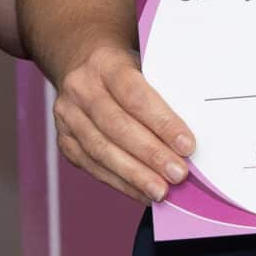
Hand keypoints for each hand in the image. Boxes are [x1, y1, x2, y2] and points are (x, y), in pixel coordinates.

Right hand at [53, 43, 193, 202]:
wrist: (82, 64)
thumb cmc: (125, 70)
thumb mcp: (143, 65)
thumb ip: (163, 91)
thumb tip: (190, 135)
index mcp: (105, 62)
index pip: (135, 94)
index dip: (162, 122)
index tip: (187, 145)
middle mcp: (81, 88)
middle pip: (117, 126)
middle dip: (151, 154)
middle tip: (178, 174)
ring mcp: (68, 116)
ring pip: (101, 150)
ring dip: (135, 175)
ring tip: (161, 190)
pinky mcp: (65, 141)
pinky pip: (92, 166)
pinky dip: (120, 183)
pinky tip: (142, 192)